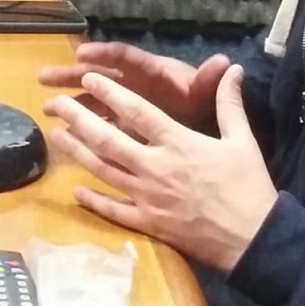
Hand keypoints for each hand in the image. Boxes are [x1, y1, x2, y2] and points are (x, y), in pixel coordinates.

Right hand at [38, 41, 230, 131]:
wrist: (201, 121)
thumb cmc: (197, 100)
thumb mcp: (203, 91)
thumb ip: (208, 79)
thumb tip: (225, 62)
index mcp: (151, 72)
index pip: (126, 58)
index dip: (105, 54)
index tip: (83, 54)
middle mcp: (132, 84)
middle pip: (100, 76)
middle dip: (73, 75)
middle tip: (43, 76)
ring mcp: (124, 104)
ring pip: (92, 100)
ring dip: (70, 101)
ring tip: (44, 106)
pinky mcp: (121, 123)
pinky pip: (98, 123)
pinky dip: (82, 127)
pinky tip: (61, 133)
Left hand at [44, 65, 276, 272]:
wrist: (250, 236)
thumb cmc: (247, 184)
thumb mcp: (242, 139)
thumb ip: (229, 103)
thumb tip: (233, 68)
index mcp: (178, 142)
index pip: (137, 112)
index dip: (111, 93)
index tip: (89, 78)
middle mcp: (155, 166)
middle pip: (108, 139)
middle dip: (79, 119)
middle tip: (54, 105)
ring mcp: (147, 197)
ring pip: (103, 170)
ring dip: (78, 152)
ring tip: (56, 136)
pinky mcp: (146, 222)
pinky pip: (113, 209)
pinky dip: (93, 199)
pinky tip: (76, 190)